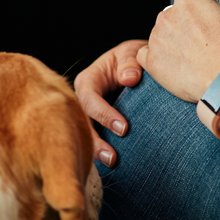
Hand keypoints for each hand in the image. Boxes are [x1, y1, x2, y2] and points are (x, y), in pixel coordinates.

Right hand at [73, 39, 146, 166]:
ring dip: (96, 151)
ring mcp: (86, 117)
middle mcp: (82, 100)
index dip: (103, 114)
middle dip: (94, 141)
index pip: (89, 98)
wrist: (139, 70)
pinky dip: (100, 154)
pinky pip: (93, 142)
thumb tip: (129, 78)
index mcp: (88, 80)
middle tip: (113, 157)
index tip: (124, 128)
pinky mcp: (95, 128)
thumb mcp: (133, 53)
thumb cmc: (134, 59)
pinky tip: (113, 167)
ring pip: (84, 136)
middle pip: (81, 123)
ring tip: (113, 163)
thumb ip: (131, 61)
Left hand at [137, 0, 219, 103]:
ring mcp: (156, 36)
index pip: (183, 4)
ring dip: (168, 46)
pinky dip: (154, 61)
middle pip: (168, 20)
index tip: (204, 32)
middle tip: (198, 48)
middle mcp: (166, 13)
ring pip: (158, 37)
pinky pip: (144, 56)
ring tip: (190, 61)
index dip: (194, 20)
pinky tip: (172, 68)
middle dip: (179, 31)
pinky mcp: (150, 59)